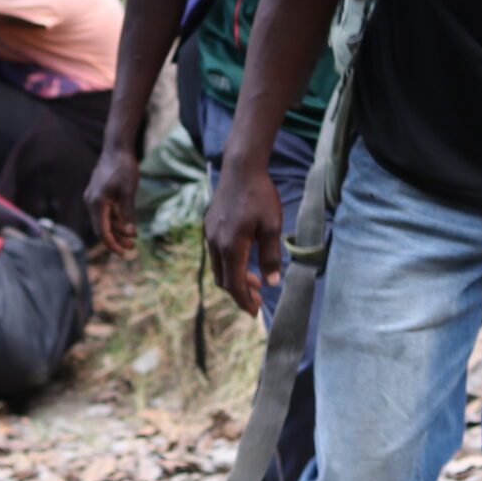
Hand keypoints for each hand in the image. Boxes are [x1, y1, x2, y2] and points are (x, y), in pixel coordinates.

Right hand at [84, 142, 142, 258]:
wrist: (117, 148)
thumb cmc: (123, 168)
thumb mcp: (128, 192)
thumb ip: (127, 213)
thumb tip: (130, 233)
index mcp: (96, 203)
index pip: (102, 231)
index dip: (112, 244)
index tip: (123, 253)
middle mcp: (92, 202)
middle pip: (102, 228)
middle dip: (117, 239)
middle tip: (132, 248)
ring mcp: (94, 198)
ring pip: (105, 220)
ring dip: (118, 230)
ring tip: (133, 238)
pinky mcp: (100, 194)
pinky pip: (106, 212)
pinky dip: (116, 220)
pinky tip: (128, 225)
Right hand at [203, 162, 285, 315]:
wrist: (241, 167)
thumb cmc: (260, 195)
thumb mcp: (272, 226)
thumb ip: (271, 256)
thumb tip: (272, 282)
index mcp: (231, 246)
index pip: (234, 284)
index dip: (244, 301)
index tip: (255, 313)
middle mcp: (215, 242)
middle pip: (223, 279)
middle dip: (240, 292)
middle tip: (259, 296)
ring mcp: (210, 233)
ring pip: (218, 267)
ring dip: (234, 277)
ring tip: (255, 278)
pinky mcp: (209, 225)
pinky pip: (216, 253)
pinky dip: (229, 263)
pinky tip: (245, 257)